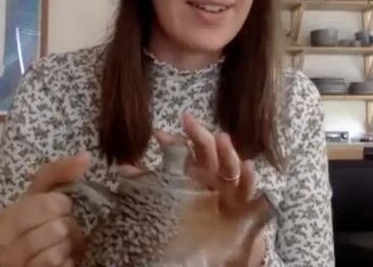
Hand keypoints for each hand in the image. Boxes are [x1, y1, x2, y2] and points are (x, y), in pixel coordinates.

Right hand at [0, 154, 89, 266]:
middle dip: (66, 228)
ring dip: (66, 248)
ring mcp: (13, 263)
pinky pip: (57, 266)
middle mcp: (3, 242)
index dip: (62, 204)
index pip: (51, 202)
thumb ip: (61, 173)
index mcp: (5, 218)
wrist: (32, 259)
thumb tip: (86, 157)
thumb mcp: (46, 196)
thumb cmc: (41, 225)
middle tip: (59, 230)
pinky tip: (59, 260)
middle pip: (58, 227)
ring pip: (57, 251)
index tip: (60, 207)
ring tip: (59, 246)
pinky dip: (65, 263)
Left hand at [156, 114, 264, 264]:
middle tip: (188, 120)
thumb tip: (123, 168)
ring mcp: (230, 189)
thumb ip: (149, 185)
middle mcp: (213, 177)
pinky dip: (249, 178)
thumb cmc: (193, 224)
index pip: (185, 151)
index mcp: (194, 174)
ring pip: (230, 166)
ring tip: (222, 138)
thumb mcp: (167, 203)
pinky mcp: (245, 205)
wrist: (216, 253)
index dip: (173, 141)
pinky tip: (248, 166)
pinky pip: (249, 190)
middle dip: (199, 135)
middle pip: (208, 152)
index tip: (158, 134)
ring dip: (227, 152)